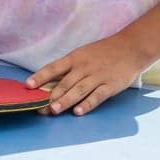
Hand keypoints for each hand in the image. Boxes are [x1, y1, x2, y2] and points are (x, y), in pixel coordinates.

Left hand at [26, 32, 149, 115]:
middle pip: (64, 83)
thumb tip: (49, 82)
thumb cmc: (103, 53)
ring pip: (78, 90)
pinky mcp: (110, 85)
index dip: (40, 77)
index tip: (28, 86)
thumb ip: (69, 68)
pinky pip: (97, 96)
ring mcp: (97, 76)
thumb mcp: (83, 54)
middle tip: (39, 108)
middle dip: (51, 96)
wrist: (131, 48)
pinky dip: (87, 104)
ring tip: (54, 110)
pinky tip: (78, 112)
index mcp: (74, 58)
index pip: (53, 68)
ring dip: (65, 101)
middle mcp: (84, 67)